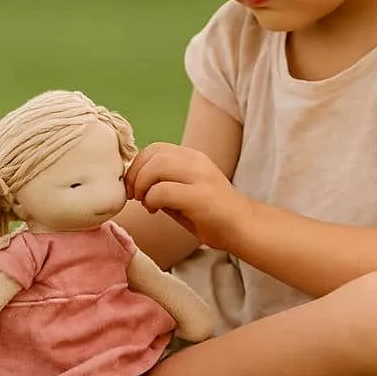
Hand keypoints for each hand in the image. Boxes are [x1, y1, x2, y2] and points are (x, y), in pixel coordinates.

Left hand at [124, 142, 249, 249]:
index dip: (137, 165)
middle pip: (153, 154)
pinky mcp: (200, 197)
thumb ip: (163, 183)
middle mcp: (197, 161)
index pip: (155, 148)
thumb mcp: (185, 192)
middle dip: (134, 175)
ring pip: (156, 166)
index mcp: (193, 157)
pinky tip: (154, 210)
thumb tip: (132, 183)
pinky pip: (162, 190)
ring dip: (141, 185)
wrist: (244, 228)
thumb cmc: (212, 215)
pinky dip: (150, 200)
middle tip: (133, 195)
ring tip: (145, 202)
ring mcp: (200, 177)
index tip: (132, 186)